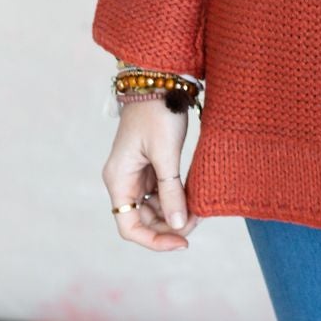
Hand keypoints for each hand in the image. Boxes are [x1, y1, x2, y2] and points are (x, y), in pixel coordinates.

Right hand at [101, 101, 201, 250]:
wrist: (160, 77)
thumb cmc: (158, 111)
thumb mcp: (166, 153)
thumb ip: (171, 191)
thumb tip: (180, 225)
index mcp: (118, 179)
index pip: (129, 227)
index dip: (154, 240)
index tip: (183, 242)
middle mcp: (124, 179)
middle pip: (144, 220)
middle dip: (171, 225)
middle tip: (199, 220)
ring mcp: (138, 172)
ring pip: (155, 207)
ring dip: (176, 212)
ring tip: (201, 208)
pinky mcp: (152, 164)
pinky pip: (163, 191)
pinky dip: (178, 196)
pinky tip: (196, 196)